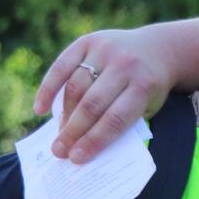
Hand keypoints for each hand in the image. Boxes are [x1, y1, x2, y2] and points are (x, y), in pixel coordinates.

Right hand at [33, 28, 173, 162]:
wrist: (158, 49)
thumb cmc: (146, 88)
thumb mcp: (146, 106)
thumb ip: (120, 121)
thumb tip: (83, 146)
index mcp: (144, 86)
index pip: (116, 118)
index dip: (94, 140)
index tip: (77, 158)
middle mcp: (124, 66)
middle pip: (92, 104)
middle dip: (73, 132)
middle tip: (60, 151)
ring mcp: (105, 50)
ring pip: (75, 87)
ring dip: (64, 115)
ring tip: (58, 136)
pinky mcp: (88, 40)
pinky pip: (61, 66)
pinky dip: (48, 89)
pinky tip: (41, 109)